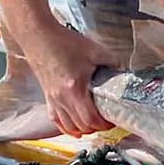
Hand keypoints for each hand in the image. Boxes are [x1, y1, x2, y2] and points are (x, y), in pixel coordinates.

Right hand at [21, 12, 118, 136]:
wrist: (38, 35)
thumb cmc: (64, 42)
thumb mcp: (95, 51)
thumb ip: (113, 63)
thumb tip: (124, 72)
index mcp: (74, 88)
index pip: (90, 119)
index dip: (104, 124)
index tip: (113, 120)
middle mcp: (61, 98)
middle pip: (81, 126)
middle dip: (97, 127)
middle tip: (107, 121)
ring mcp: (52, 99)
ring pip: (68, 126)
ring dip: (83, 129)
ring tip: (94, 123)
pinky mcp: (47, 96)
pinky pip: (55, 119)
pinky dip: (66, 127)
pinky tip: (75, 129)